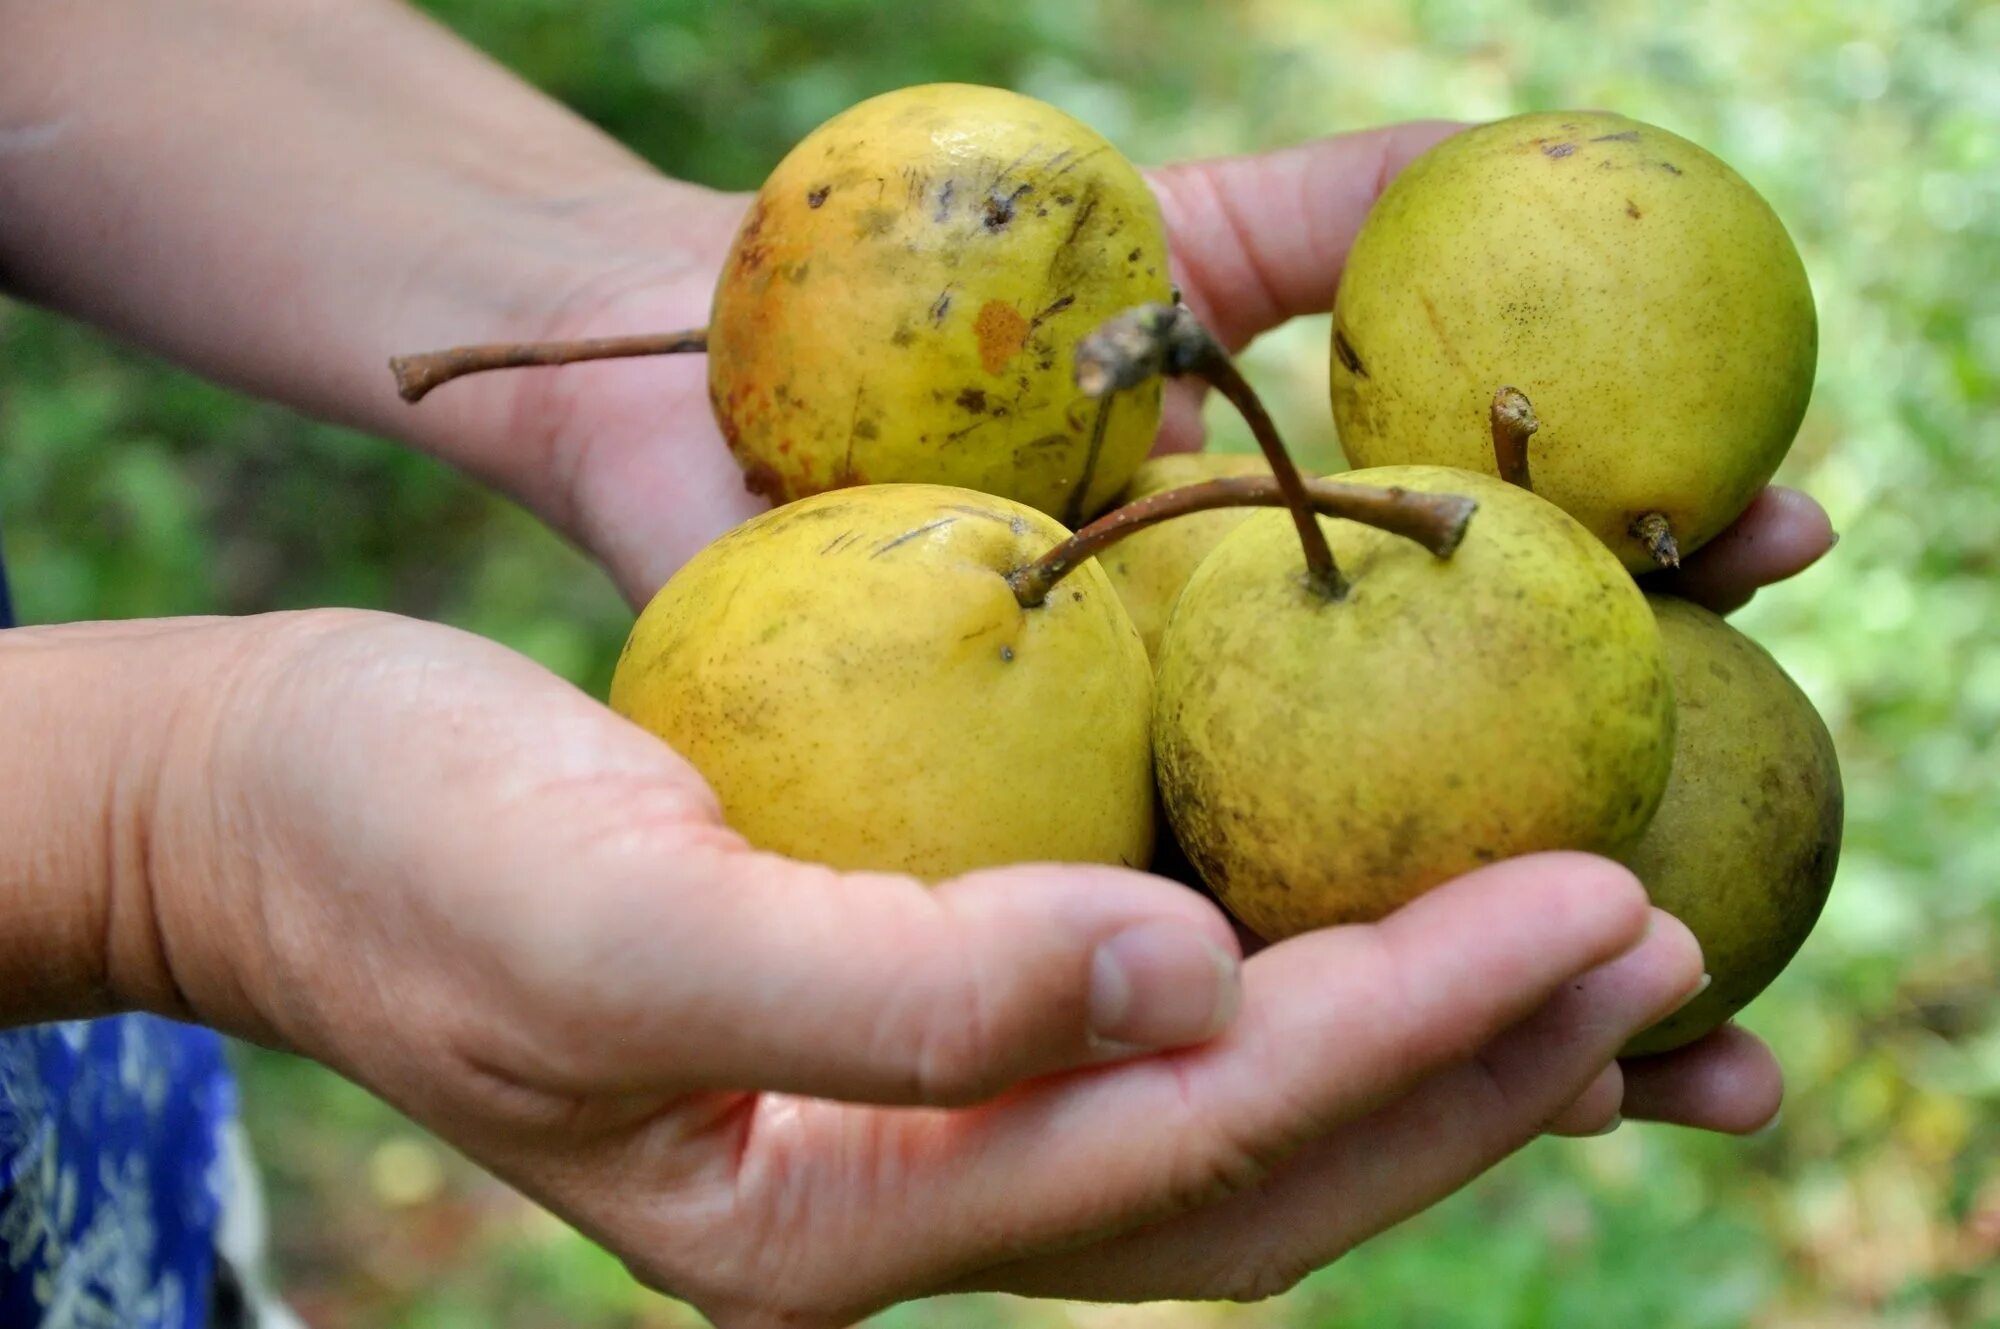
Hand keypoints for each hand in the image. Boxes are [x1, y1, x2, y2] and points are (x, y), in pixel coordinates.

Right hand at [88, 608, 1696, 1326]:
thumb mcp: (613, 920)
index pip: (1187, 1146)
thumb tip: (1190, 975)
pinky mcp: (910, 1013)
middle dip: (1471, 1067)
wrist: (284, 802)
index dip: (1406, 1031)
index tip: (1595, 906)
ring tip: (1597, 951)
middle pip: (1247, 1170)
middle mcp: (900, 1206)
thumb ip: (892, 987)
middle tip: (1665, 945)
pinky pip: (1149, 1032)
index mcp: (835, 1229)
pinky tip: (1387, 919)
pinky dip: (1297, 987)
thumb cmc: (405, 849)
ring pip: (1222, 1126)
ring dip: (1419, 1041)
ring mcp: (908, 1125)